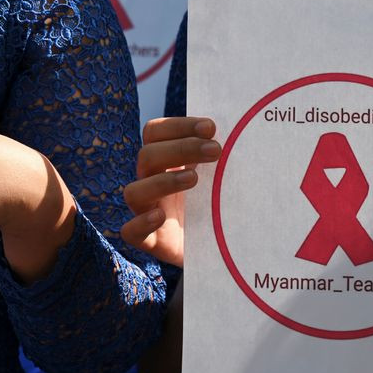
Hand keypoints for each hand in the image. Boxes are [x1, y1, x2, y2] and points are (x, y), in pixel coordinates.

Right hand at [121, 117, 220, 266]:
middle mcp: (153, 182)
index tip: (211, 127)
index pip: (156, 132)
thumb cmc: (223, 205)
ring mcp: (148, 211)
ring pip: (134, 192)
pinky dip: (141, 222)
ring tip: (194, 179)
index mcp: (167, 161)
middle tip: (216, 150)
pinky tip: (160, 216)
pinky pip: (130, 232)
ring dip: (163, 181)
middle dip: (181, 148)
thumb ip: (225, 155)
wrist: (223, 247)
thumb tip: (242, 131)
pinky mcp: (151, 241)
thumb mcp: (223, 177)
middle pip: (147, 155)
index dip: (178, 126)